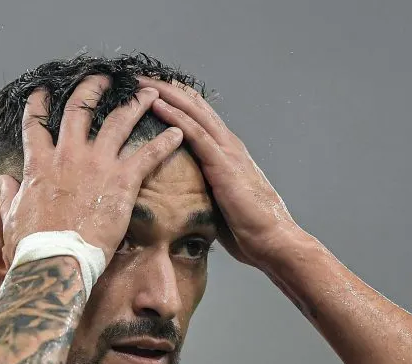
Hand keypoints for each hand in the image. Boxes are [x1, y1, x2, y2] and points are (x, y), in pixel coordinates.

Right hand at [0, 76, 184, 264]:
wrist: (58, 260)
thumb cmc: (33, 246)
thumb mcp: (12, 217)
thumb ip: (9, 195)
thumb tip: (4, 180)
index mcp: (40, 164)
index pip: (35, 125)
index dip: (38, 105)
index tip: (42, 93)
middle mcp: (69, 155)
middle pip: (79, 110)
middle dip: (91, 89)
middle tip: (101, 78)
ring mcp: (97, 165)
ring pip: (119, 122)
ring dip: (135, 104)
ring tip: (147, 91)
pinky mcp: (122, 180)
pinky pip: (148, 155)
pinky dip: (165, 143)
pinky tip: (178, 133)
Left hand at [138, 76, 298, 265]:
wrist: (272, 240)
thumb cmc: (249, 229)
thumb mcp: (221, 204)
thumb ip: (206, 190)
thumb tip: (184, 198)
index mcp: (227, 152)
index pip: (199, 117)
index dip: (176, 100)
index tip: (151, 89)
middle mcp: (228, 144)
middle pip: (194, 105)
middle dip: (165, 88)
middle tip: (139, 75)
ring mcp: (226, 151)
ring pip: (192, 111)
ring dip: (165, 94)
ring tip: (141, 81)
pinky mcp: (223, 164)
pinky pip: (195, 133)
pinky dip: (174, 116)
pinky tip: (157, 104)